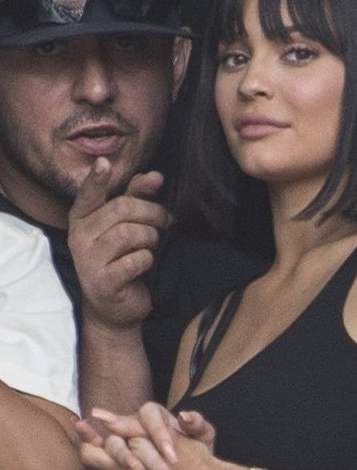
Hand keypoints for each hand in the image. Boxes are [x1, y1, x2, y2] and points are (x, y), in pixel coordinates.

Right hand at [68, 158, 167, 331]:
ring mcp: (87, 261)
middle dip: (152, 213)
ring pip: (129, 233)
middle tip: (164, 223)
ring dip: (151, 238)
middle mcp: (78, 237)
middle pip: (122, 209)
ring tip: (152, 246)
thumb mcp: (129, 225)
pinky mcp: (101, 282)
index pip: (88, 195)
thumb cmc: (123, 258)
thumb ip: (138, 198)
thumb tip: (154, 175)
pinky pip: (135, 260)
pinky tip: (144, 264)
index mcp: (83, 219)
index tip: (104, 162)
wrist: (114, 306)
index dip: (97, 179)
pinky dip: (147, 259)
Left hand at [80, 408, 223, 469]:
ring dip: (109, 467)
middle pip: (92, 465)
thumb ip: (135, 427)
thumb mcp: (171, 437)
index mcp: (135, 466)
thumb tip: (104, 417)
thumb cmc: (197, 459)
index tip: (80, 423)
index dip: (86, 436)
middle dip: (95, 450)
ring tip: (121, 456)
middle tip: (95, 439)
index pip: (92, 452)